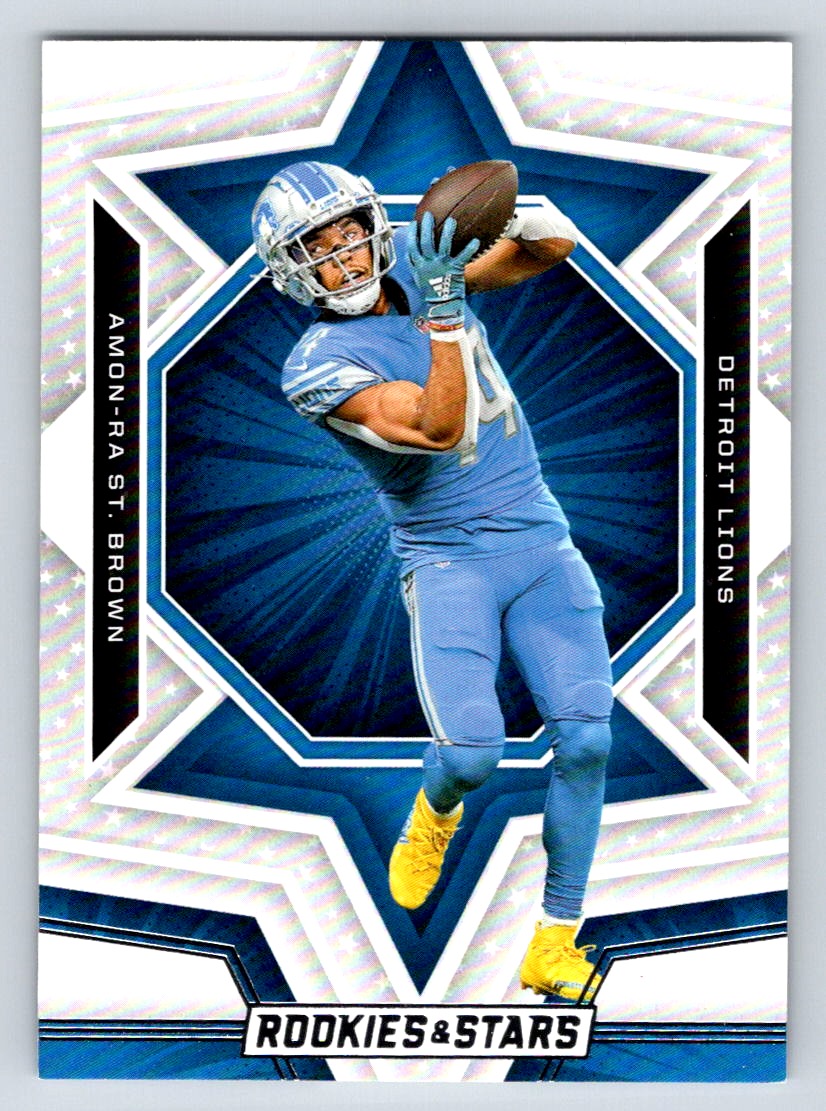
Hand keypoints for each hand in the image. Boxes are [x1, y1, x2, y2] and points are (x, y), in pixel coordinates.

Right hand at [407, 213, 478, 330]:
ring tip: (452, 220)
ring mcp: (441, 266)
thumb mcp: (418, 278)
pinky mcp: (454, 270)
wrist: (441, 307)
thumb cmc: (431, 292)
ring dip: (448, 231)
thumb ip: (415, 264)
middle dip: (427, 226)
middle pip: (426, 241)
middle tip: (429, 215)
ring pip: (443, 245)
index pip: (413, 246)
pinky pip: (462, 257)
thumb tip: (410, 252)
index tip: (415, 222)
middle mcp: (428, 264)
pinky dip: (470, 249)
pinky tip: (476, 241)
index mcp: (419, 266)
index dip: (413, 234)